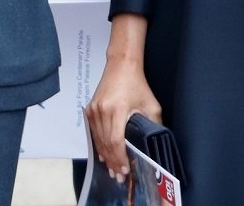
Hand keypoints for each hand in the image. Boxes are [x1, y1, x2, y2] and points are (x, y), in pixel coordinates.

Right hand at [86, 14, 160, 184]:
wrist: (121, 66)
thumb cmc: (138, 85)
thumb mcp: (151, 105)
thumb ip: (153, 125)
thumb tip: (154, 144)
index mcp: (117, 109)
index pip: (116, 140)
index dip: (120, 158)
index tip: (125, 171)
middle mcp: (102, 110)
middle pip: (105, 143)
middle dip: (113, 162)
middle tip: (119, 178)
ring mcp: (94, 109)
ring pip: (98, 139)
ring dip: (105, 156)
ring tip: (111, 170)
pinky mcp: (90, 108)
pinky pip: (93, 131)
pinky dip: (98, 145)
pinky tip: (103, 155)